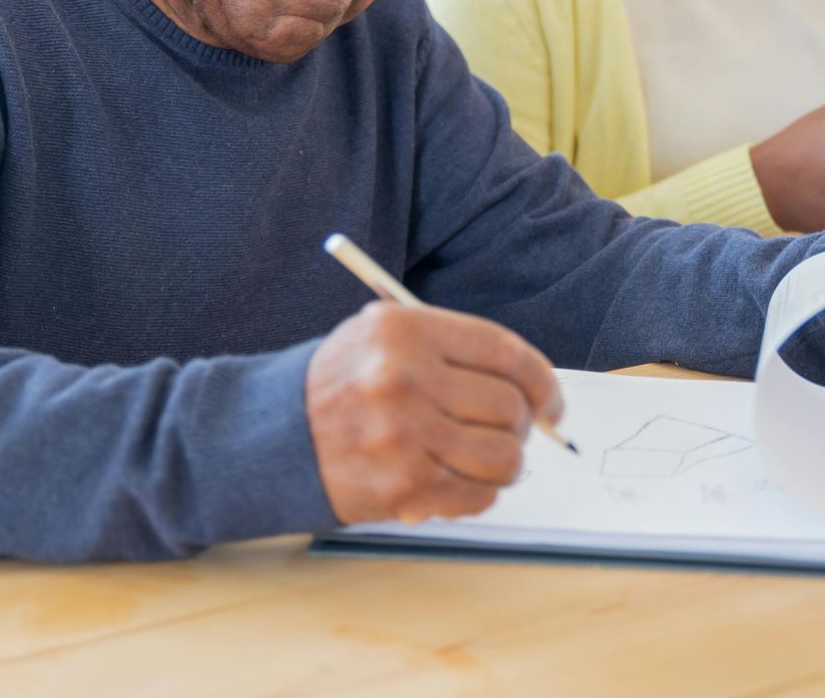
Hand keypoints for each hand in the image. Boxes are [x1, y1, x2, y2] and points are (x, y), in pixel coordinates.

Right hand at [306, 301, 562, 524]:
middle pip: (508, 407)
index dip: (541, 381)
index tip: (551, 402)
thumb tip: (535, 390)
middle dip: (521, 425)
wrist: (273, 437)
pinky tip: (457, 479)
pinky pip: (478, 494)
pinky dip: (480, 491)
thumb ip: (456, 353)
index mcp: (404, 330)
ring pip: (503, 456)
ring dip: (506, 462)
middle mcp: (403, 379)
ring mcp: (403, 436)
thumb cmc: (344, 384)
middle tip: (509, 431)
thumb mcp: (384, 336)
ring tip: (485, 458)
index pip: (504, 352)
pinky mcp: (402, 486)